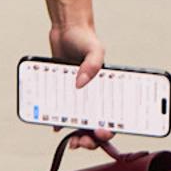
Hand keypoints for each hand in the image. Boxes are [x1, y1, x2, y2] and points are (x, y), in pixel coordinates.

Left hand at [48, 20, 109, 149]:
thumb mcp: (94, 49)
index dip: (109, 130)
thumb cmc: (85, 38)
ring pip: (82, 123)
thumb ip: (91, 65)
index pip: (114, 117)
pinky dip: (60, 123)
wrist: (66, 29)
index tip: (100, 133)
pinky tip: (57, 127)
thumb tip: (79, 84)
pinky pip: (64, 112)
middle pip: (97, 126)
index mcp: (107, 89)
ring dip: (79, 136)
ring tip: (72, 142)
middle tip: (81, 142)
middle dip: (91, 139)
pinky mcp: (64, 91)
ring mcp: (79, 95)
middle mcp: (94, 95)